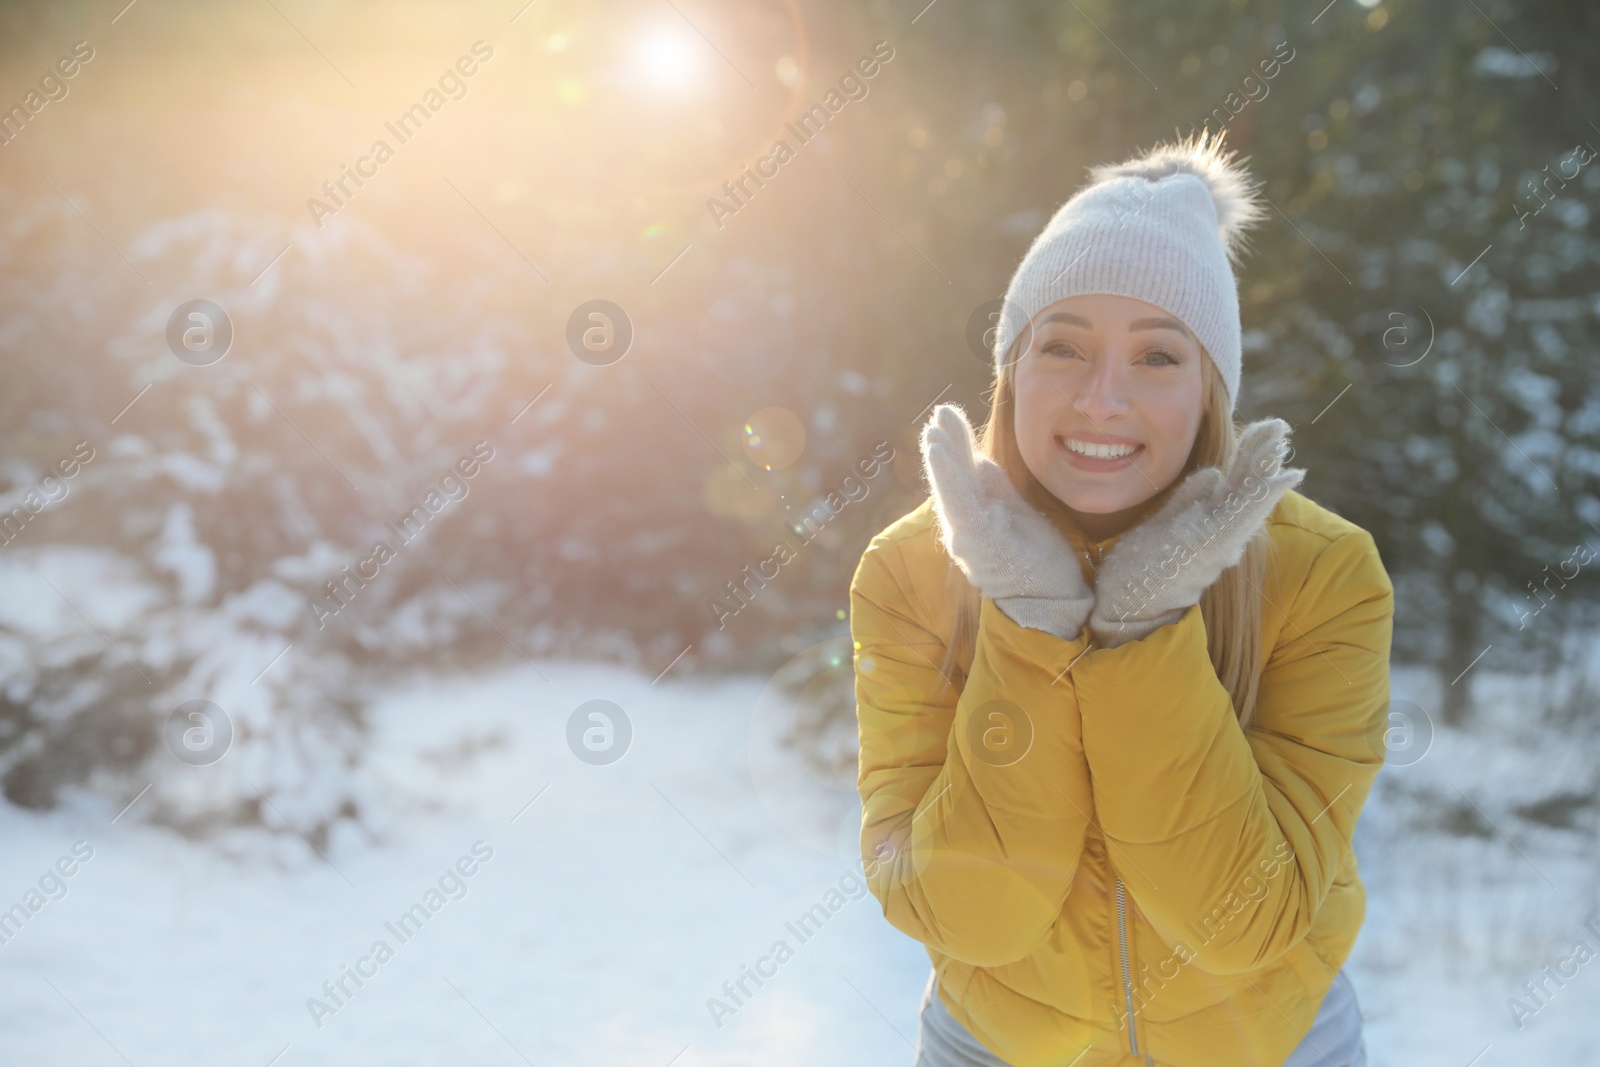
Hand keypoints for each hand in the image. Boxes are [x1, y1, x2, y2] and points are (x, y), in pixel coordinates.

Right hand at [920, 403, 1093, 640]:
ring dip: (943, 459)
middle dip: (944, 448)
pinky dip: (950, 476)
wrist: (1054, 600)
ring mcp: (969, 537)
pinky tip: (944, 455)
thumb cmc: (1037, 562)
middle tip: (938, 417)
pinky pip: (961, 503)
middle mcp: (964, 530)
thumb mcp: (1018, 515)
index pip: (960, 479)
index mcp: (974, 522)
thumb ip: (997, 490)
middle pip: (951, 482)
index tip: (947, 420)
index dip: (954, 450)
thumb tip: (979, 461)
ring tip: (935, 432)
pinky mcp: (980, 540)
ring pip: (951, 491)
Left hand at [1089, 418, 1304, 648]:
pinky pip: (1242, 515)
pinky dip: (1263, 495)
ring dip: (1265, 466)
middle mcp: (1221, 535)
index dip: (1251, 458)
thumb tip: (1213, 472)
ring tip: (1281, 438)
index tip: (1266, 432)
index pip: (1236, 485)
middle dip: (1263, 455)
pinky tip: (1283, 478)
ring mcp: (1219, 541)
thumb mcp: (1165, 524)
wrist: (1123, 605)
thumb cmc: (1140, 569)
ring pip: (1249, 496)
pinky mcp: (1210, 546)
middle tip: (1280, 426)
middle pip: (1247, 487)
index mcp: (1209, 525)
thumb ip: (1189, 499)